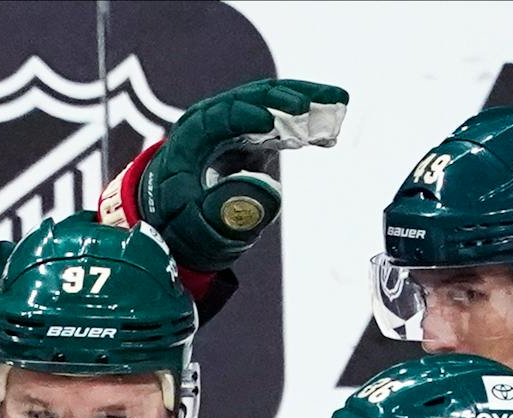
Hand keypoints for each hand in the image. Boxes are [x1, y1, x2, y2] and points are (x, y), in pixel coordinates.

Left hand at [100, 78, 347, 274]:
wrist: (173, 215)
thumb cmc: (177, 218)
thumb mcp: (194, 224)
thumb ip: (224, 213)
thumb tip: (266, 196)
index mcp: (192, 136)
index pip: (220, 116)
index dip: (245, 116)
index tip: (270, 122)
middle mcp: (214, 119)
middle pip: (251, 98)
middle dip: (284, 99)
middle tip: (313, 104)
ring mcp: (236, 122)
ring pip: (272, 101)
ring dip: (306, 99)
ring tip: (339, 100)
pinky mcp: (254, 133)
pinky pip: (283, 119)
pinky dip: (308, 119)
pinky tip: (333, 125)